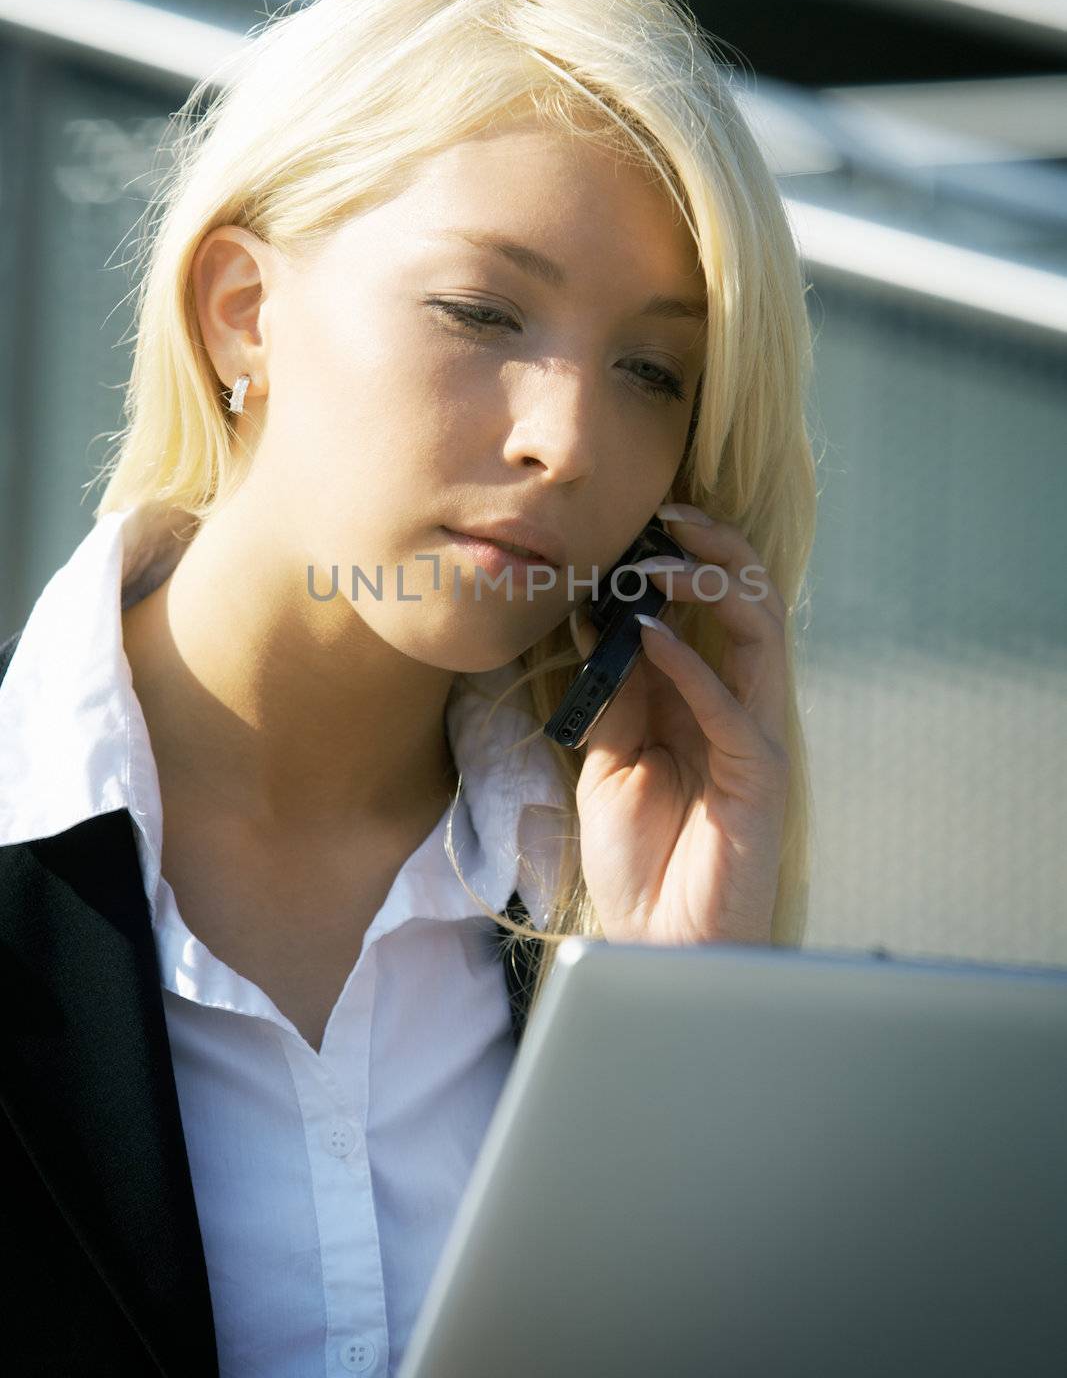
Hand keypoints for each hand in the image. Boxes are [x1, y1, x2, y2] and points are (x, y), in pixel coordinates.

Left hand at [571, 506, 789, 945]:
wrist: (659, 941)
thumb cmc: (640, 856)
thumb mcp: (611, 757)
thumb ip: (614, 691)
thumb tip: (594, 614)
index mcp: (705, 697)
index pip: (712, 606)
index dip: (684, 558)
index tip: (640, 523)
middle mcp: (738, 704)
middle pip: (750, 602)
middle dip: (714, 551)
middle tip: (667, 516)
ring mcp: (754, 734)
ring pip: (759, 633)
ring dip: (712, 587)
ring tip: (660, 562)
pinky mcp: (759, 773)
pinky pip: (732, 703)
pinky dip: (691, 663)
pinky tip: (650, 634)